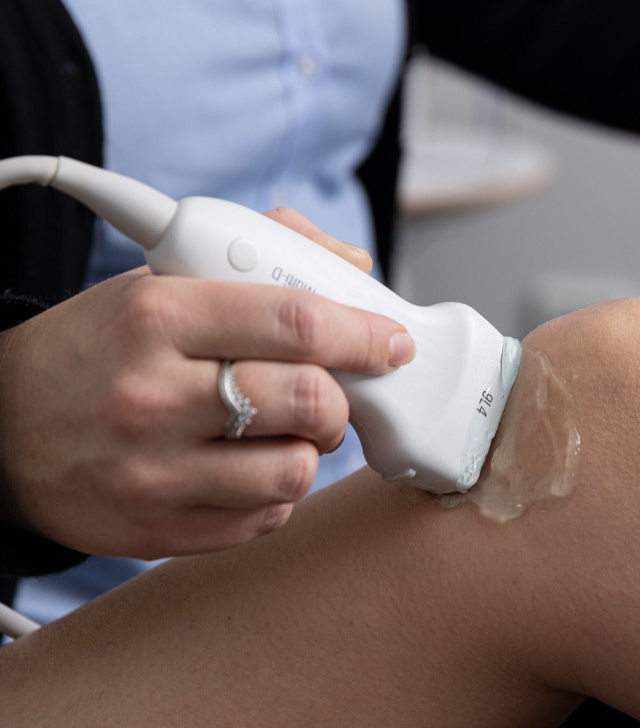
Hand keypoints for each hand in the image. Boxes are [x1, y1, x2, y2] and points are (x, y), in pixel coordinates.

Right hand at [0, 209, 413, 558]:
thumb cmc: (95, 348)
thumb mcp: (156, 280)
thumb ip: (259, 260)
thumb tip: (352, 271)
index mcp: (155, 316)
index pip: (295, 321)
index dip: (364, 332)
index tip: (391, 341)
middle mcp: (152, 396)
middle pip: (309, 399)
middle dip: (340, 397)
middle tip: (327, 391)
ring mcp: (152, 473)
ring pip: (296, 469)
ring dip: (308, 448)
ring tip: (280, 431)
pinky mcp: (156, 532)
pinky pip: (264, 519)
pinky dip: (275, 492)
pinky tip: (246, 466)